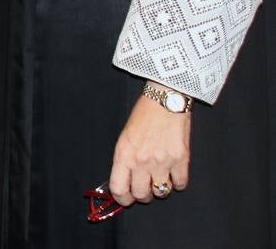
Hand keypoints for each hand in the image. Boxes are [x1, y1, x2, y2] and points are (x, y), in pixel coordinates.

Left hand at [108, 92, 191, 206]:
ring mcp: (162, 162)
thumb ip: (124, 161)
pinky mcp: (181, 160)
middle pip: (142, 195)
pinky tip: (173, 173)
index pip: (119, 189)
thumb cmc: (143, 117)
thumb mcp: (125, 138)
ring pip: (161, 192)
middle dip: (142, 195)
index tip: (126, 199)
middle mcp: (141, 161)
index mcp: (124, 155)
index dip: (122, 199)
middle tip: (144, 187)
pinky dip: (177, 182)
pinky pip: (180, 184)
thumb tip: (124, 182)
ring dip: (160, 188)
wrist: (164, 101)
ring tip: (159, 177)